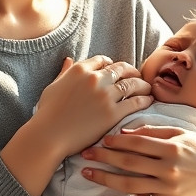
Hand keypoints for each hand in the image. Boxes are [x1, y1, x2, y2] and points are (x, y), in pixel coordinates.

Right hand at [31, 55, 151, 159]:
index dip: (112, 64)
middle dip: (131, 72)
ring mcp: (105, 95)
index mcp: (79, 70)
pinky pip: (135, 102)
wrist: (49, 136)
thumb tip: (68, 60)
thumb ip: (64, 73)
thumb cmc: (47, 114)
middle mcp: (94, 79)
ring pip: (132, 84)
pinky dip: (144, 100)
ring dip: (142, 85)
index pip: (103, 60)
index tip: (117, 71)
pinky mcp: (113, 113)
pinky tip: (148, 101)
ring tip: (147, 88)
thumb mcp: (53, 87)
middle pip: (121, 68)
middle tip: (137, 78)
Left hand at [83, 125, 195, 195]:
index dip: (116, 142)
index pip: (137, 144)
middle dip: (104, 159)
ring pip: (130, 187)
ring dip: (106, 181)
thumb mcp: (181, 133)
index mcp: (173, 149)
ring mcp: (170, 192)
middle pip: (129, 165)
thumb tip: (125, 132)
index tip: (101, 140)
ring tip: (88, 174)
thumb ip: (154, 131)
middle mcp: (170, 171)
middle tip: (86, 154)